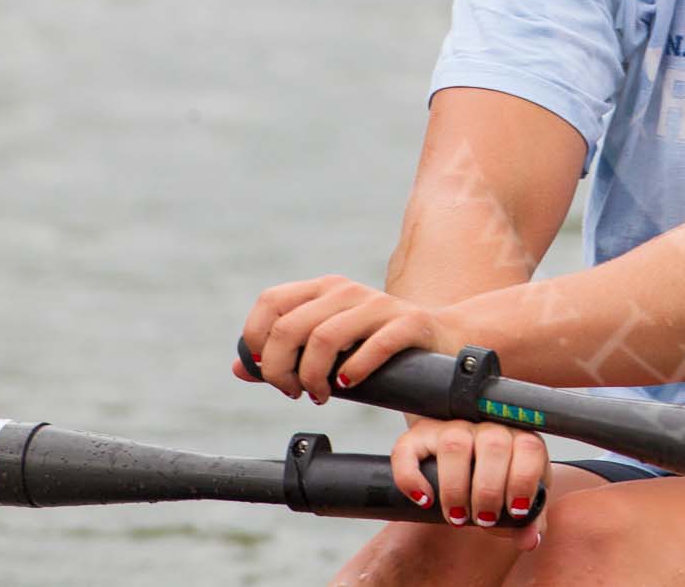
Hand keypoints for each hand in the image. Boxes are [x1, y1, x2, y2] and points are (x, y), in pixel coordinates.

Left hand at [233, 274, 465, 401]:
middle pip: (289, 328)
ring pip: (323, 338)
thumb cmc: (379, 346)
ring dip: (313, 377)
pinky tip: (350, 385)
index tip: (266, 371)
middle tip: (294, 392)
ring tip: (320, 395)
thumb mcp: (330, 347)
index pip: (270, 302)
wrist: (445, 338)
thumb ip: (286, 355)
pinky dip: (354, 371)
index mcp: (324, 290)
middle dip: (280, 370)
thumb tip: (239, 367)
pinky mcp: (410, 322)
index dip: (256, 340)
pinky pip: (373, 345)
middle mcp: (348, 291)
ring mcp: (380, 304)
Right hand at [393, 416, 546, 549]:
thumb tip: (529, 540)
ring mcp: (452, 425)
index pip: (530, 447)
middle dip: (489, 491)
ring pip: (454, 444)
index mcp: (519, 435)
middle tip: (483, 519)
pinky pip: (408, 449)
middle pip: (494, 445)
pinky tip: (424, 501)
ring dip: (455, 488)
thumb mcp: (518, 495)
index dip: (523, 482)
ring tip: (457, 517)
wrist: (465, 451)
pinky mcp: (419, 434)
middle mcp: (488, 424)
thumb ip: (529, 519)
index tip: (515, 512)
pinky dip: (411, 478)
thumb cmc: (498, 476)